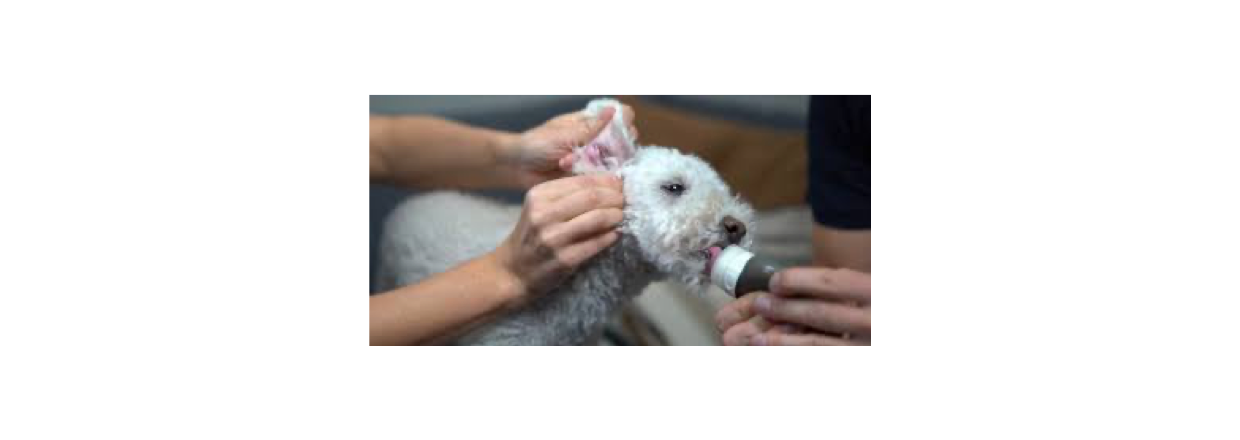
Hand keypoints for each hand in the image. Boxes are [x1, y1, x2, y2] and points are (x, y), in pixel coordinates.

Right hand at [492, 174, 625, 300]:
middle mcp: (544, 214)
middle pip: (592, 197)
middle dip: (615, 197)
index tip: (620, 184)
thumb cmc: (531, 236)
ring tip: (622, 216)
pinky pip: (597, 243)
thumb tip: (607, 184)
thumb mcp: (540, 208)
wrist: (513, 271)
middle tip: (626, 200)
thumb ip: (566, 194)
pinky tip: (615, 234)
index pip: (582, 181)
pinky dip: (611, 236)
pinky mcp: (564, 259)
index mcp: (539, 195)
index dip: (607, 181)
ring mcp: (553, 237)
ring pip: (597, 218)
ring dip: (616, 215)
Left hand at [501, 104, 636, 187]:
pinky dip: (591, 176)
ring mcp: (593, 159)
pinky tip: (572, 171)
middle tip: (599, 151)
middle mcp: (595, 140)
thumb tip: (613, 110)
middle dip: (615, 147)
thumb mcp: (565, 134)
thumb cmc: (537, 144)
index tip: (621, 130)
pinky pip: (601, 178)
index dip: (624, 122)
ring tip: (573, 162)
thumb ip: (591, 127)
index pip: (620, 117)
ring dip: (598, 163)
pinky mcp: (587, 177)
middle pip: (622, 141)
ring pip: (614, 161)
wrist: (518, 168)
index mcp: (589, 123)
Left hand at [716, 267, 870, 345]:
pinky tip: (773, 349)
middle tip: (760, 304)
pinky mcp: (855, 359)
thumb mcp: (864, 288)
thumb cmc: (870, 308)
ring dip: (782, 341)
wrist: (900, 339)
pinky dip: (794, 350)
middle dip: (785, 310)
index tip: (775, 282)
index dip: (799, 281)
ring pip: (817, 343)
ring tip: (756, 339)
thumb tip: (797, 280)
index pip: (831, 283)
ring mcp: (863, 346)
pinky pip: (820, 354)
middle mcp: (870, 320)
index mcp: (871, 291)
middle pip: (821, 314)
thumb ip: (843, 286)